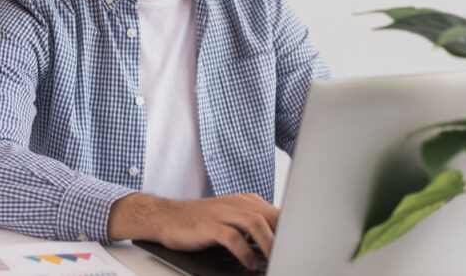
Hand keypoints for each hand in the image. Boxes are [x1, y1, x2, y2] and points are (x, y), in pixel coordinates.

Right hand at [108, 192, 277, 270]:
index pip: (276, 213)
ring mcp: (221, 213)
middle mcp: (235, 204)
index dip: (291, 230)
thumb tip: (278, 244)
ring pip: (254, 223)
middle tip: (293, 255)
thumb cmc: (198, 222)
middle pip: (270, 215)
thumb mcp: (229, 220)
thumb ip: (252, 227)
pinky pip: (232, 237)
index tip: (301, 247)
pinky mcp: (208, 225)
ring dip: (269, 244)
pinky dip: (245, 252)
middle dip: (285, 236)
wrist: (164, 217)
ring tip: (276, 261)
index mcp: (244, 202)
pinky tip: (251, 264)